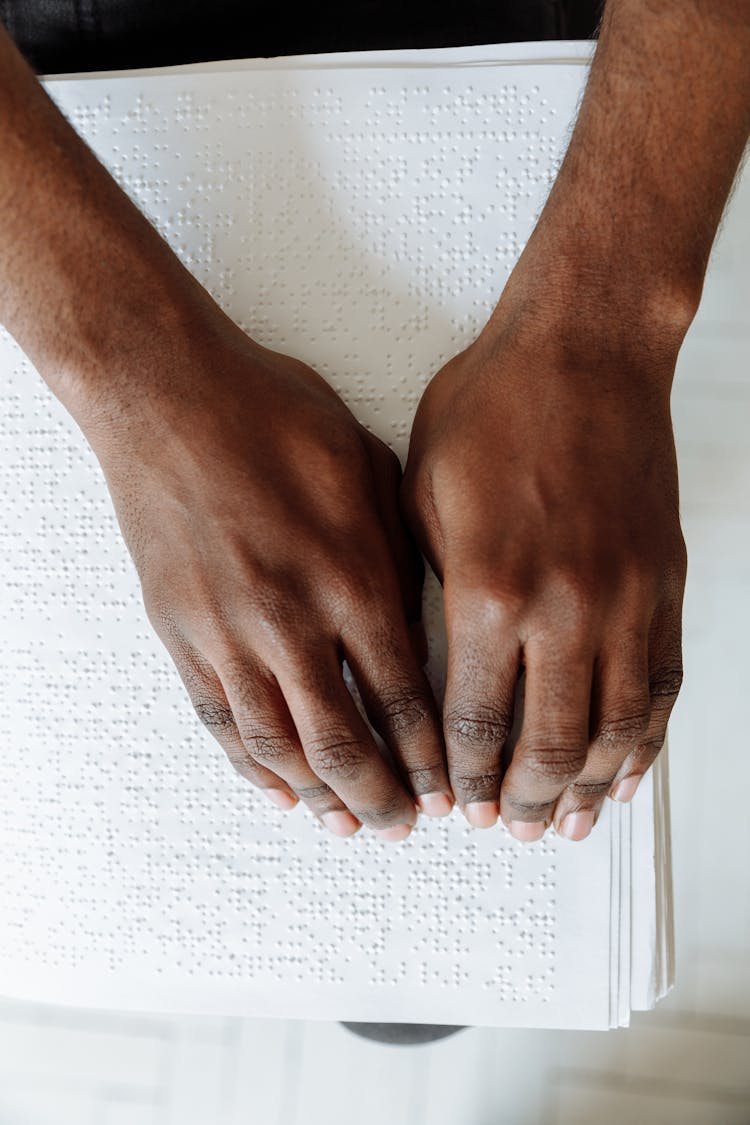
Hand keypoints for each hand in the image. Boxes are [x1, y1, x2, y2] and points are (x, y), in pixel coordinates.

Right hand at [81, 309, 451, 839]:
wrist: (171, 396)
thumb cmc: (277, 418)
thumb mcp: (372, 473)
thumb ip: (399, 560)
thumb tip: (419, 632)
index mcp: (354, 578)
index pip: (406, 700)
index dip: (431, 759)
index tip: (449, 790)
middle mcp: (293, 620)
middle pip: (346, 743)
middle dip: (382, 798)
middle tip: (405, 826)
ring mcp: (229, 633)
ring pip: (281, 747)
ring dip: (321, 798)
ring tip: (348, 825)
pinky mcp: (181, 633)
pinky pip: (220, 722)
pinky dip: (252, 767)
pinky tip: (278, 791)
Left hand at [402, 281, 686, 841]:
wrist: (584, 350)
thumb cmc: (491, 409)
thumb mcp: (423, 494)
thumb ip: (430, 589)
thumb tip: (432, 665)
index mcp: (488, 591)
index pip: (472, 720)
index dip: (460, 776)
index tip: (451, 803)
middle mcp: (564, 609)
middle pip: (548, 745)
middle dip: (524, 800)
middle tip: (508, 830)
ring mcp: (625, 600)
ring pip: (614, 730)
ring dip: (590, 789)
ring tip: (569, 825)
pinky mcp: (664, 584)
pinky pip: (661, 686)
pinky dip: (645, 742)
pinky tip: (629, 774)